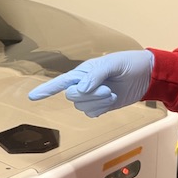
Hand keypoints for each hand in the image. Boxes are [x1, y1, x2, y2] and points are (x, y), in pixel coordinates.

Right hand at [28, 50, 153, 117]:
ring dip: (98, 103)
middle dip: (90, 95)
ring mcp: (92, 97)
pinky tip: (110, 101)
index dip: (46, 89)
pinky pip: (92, 113)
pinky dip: (101, 109)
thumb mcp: (112, 64)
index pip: (60, 82)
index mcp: (82, 72)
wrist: (146, 75)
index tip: (32, 97)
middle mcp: (84, 85)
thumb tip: (82, 88)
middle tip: (107, 89)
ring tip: (111, 93)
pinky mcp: (101, 106)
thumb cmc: (128, 63)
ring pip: (82, 106)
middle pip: (73, 96)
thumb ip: (95, 75)